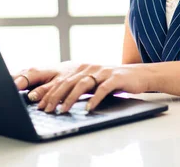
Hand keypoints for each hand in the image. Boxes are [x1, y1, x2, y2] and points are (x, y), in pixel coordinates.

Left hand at [12, 63, 152, 112]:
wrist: (139, 74)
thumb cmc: (114, 81)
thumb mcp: (94, 82)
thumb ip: (79, 87)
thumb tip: (59, 101)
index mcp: (82, 68)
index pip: (61, 80)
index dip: (49, 92)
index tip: (39, 105)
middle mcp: (90, 68)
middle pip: (68, 82)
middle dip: (55, 97)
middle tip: (47, 110)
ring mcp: (102, 72)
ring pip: (82, 84)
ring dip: (70, 99)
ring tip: (63, 110)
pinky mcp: (115, 78)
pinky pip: (102, 89)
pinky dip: (94, 99)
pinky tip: (88, 109)